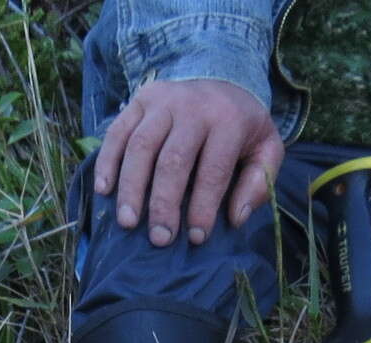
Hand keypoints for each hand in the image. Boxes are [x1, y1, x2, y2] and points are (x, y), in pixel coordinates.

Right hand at [93, 78, 284, 246]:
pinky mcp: (140, 100)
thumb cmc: (242, 125)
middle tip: (159, 239)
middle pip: (172, 161)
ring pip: (140, 147)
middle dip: (164, 204)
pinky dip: (107, 162)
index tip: (196, 238)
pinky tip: (104, 191)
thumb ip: (259, 181)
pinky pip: (117, 132)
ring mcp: (162, 101)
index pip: (212, 170)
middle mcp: (192, 106)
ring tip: (127, 222)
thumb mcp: (266, 147)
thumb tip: (235, 218)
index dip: (203, 207)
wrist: (222, 75)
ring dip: (131, 188)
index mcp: (228, 119)